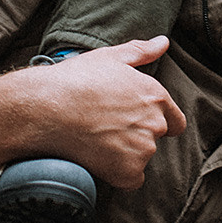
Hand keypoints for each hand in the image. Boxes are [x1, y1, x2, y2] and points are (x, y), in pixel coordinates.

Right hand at [0, 38, 186, 189]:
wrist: (46, 107)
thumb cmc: (76, 79)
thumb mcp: (110, 57)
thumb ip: (142, 51)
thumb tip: (163, 42)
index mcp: (156, 96)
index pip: (175, 121)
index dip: (156, 122)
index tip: (133, 122)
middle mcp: (155, 123)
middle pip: (155, 139)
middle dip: (136, 135)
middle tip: (106, 127)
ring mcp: (143, 149)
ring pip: (141, 158)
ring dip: (125, 154)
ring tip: (97, 139)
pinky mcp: (128, 171)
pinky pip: (131, 180)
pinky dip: (118, 174)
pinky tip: (98, 158)